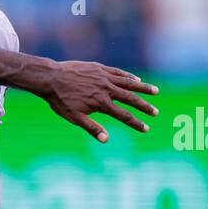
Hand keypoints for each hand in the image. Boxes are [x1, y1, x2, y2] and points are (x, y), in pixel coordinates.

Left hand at [39, 61, 158, 142]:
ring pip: (128, 83)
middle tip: (155, 113)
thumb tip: (106, 140)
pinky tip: (136, 80)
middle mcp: (106, 89)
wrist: (51, 78)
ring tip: (155, 92)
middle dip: (144, 106)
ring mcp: (104, 77)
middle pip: (130, 99)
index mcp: (101, 103)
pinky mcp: (99, 68)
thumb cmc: (61, 100)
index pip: (123, 115)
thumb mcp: (74, 117)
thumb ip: (92, 128)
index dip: (136, 123)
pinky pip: (118, 72)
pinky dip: (129, 77)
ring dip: (143, 88)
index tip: (146, 129)